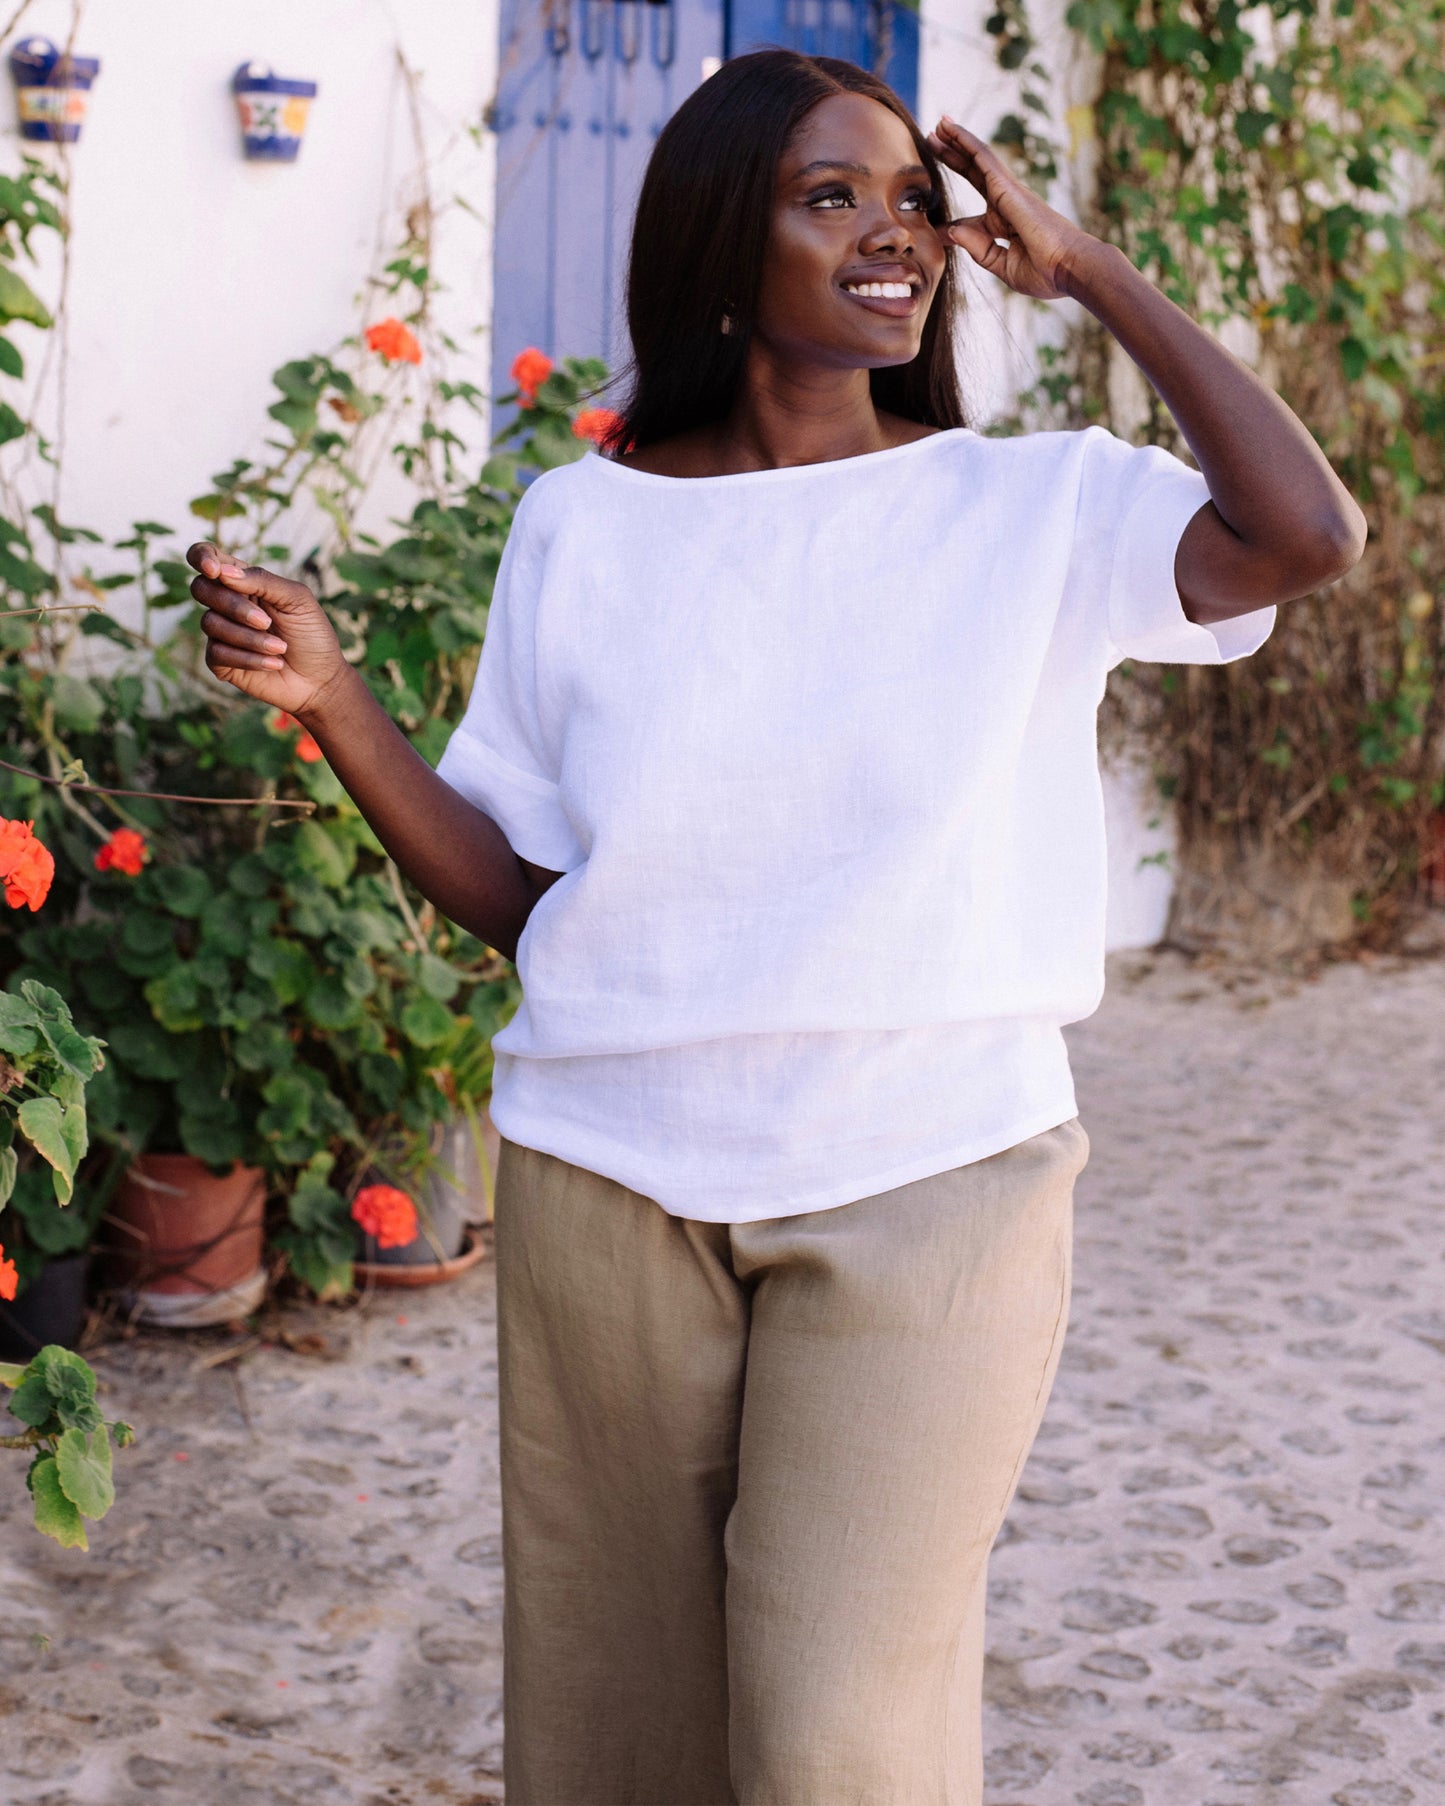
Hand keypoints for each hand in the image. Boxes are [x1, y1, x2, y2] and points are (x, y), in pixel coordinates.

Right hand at [187, 542, 349, 722]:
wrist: (321, 680)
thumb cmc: (312, 635)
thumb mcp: (297, 599)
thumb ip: (262, 580)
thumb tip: (223, 571)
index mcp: (244, 582)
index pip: (206, 558)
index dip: (202, 557)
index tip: (214, 570)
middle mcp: (227, 604)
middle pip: (201, 588)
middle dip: (233, 605)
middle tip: (267, 622)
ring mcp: (222, 633)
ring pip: (210, 623)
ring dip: (251, 638)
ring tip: (280, 648)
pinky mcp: (220, 662)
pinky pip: (217, 652)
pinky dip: (249, 658)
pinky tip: (274, 664)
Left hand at [926, 117, 1101, 301]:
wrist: (1069, 269)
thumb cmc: (1046, 273)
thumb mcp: (1002, 265)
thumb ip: (977, 248)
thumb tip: (951, 231)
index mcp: (1004, 227)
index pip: (971, 219)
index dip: (949, 222)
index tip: (929, 224)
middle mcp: (1005, 204)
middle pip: (974, 175)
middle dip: (953, 159)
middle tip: (932, 143)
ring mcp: (1007, 192)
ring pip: (976, 159)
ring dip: (956, 142)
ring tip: (937, 126)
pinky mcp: (1007, 186)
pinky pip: (982, 158)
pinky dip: (965, 142)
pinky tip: (950, 129)